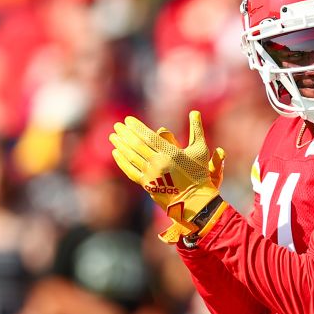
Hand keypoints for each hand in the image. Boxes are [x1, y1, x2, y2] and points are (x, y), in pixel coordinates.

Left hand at [110, 111, 226, 239]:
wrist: (195, 201)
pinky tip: (116, 153)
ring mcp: (151, 175)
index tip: (127, 120)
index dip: (136, 127)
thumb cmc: (199, 173)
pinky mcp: (147, 185)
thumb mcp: (201, 150)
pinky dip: (122, 161)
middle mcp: (158, 163)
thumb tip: (195, 112)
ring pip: (131, 157)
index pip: (148, 136)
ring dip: (120, 145)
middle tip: (117, 126)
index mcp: (171, 153)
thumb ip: (196, 130)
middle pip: (136, 145)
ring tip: (113, 136)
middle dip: (125, 134)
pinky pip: (130, 171)